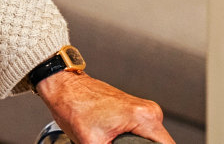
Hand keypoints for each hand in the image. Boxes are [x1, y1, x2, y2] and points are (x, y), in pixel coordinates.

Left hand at [34, 71, 174, 143]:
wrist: (64, 87)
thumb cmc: (74, 105)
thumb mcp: (93, 143)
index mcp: (145, 117)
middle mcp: (148, 111)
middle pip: (159, 143)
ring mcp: (142, 109)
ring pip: (150, 139)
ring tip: (114, 141)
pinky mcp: (135, 111)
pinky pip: (143, 132)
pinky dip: (134, 140)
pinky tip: (116, 139)